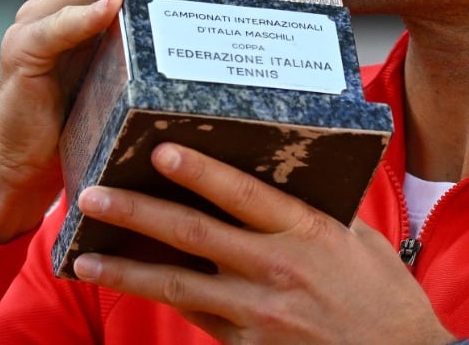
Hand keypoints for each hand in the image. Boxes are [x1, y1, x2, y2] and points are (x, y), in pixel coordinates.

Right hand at [0, 0, 242, 245]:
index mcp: (90, 2)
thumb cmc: (82, 123)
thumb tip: (222, 45)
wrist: (23, 169)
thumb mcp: (128, 80)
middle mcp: (63, 1)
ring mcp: (39, 21)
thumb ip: (155, 52)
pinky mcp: (23, 49)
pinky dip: (85, 15)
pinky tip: (113, 6)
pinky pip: (57, 27)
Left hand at [70, 143, 456, 344]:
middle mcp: (276, 270)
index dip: (198, 172)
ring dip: (126, 269)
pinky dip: (159, 299)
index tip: (160, 152)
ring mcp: (258, 314)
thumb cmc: (384, 299)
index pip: (242, 195)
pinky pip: (195, 317)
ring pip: (178, 286)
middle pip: (193, 236)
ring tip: (84, 257)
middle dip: (138, 213)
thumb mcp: (360, 241)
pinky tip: (131, 286)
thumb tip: (282, 177)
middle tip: (94, 195)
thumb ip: (316, 212)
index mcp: (307, 233)